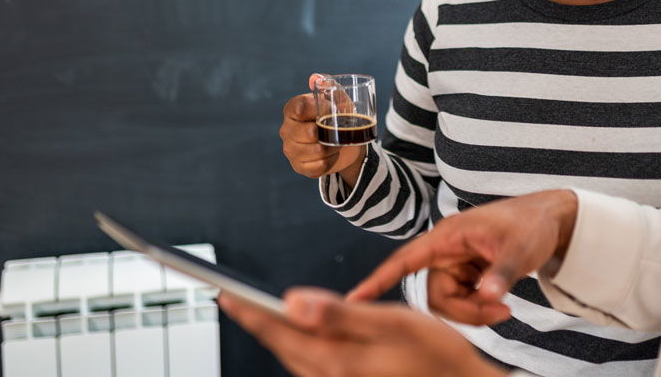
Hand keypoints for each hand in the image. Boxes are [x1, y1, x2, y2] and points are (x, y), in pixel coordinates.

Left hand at [219, 288, 506, 376]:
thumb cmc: (436, 354)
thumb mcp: (393, 322)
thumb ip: (340, 313)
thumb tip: (292, 302)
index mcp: (336, 359)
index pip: (279, 331)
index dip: (249, 311)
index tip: (224, 293)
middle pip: (282, 346)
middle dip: (257, 321)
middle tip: (232, 299)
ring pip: (295, 358)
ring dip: (276, 335)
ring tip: (259, 313)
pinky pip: (312, 367)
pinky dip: (298, 347)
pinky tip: (303, 336)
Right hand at [280, 74, 366, 182]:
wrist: (344, 143)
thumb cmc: (337, 116)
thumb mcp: (338, 99)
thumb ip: (329, 85)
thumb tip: (315, 79)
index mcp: (292, 109)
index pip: (299, 108)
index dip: (319, 109)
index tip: (333, 109)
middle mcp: (286, 129)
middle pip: (308, 132)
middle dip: (328, 132)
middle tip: (339, 129)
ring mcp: (290, 149)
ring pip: (315, 151)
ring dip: (332, 148)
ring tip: (338, 143)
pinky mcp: (298, 166)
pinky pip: (318, 167)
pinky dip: (330, 161)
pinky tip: (332, 155)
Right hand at [348, 189, 578, 325]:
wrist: (549, 221)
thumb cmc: (530, 225)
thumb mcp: (520, 249)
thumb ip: (502, 274)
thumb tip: (487, 297)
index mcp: (449, 236)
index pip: (406, 258)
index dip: (380, 278)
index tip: (355, 297)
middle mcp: (446, 250)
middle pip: (434, 293)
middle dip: (464, 311)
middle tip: (500, 312)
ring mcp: (456, 264)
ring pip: (447, 302)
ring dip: (473, 312)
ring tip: (504, 308)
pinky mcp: (466, 275)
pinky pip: (461, 302)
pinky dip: (479, 309)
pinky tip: (500, 304)